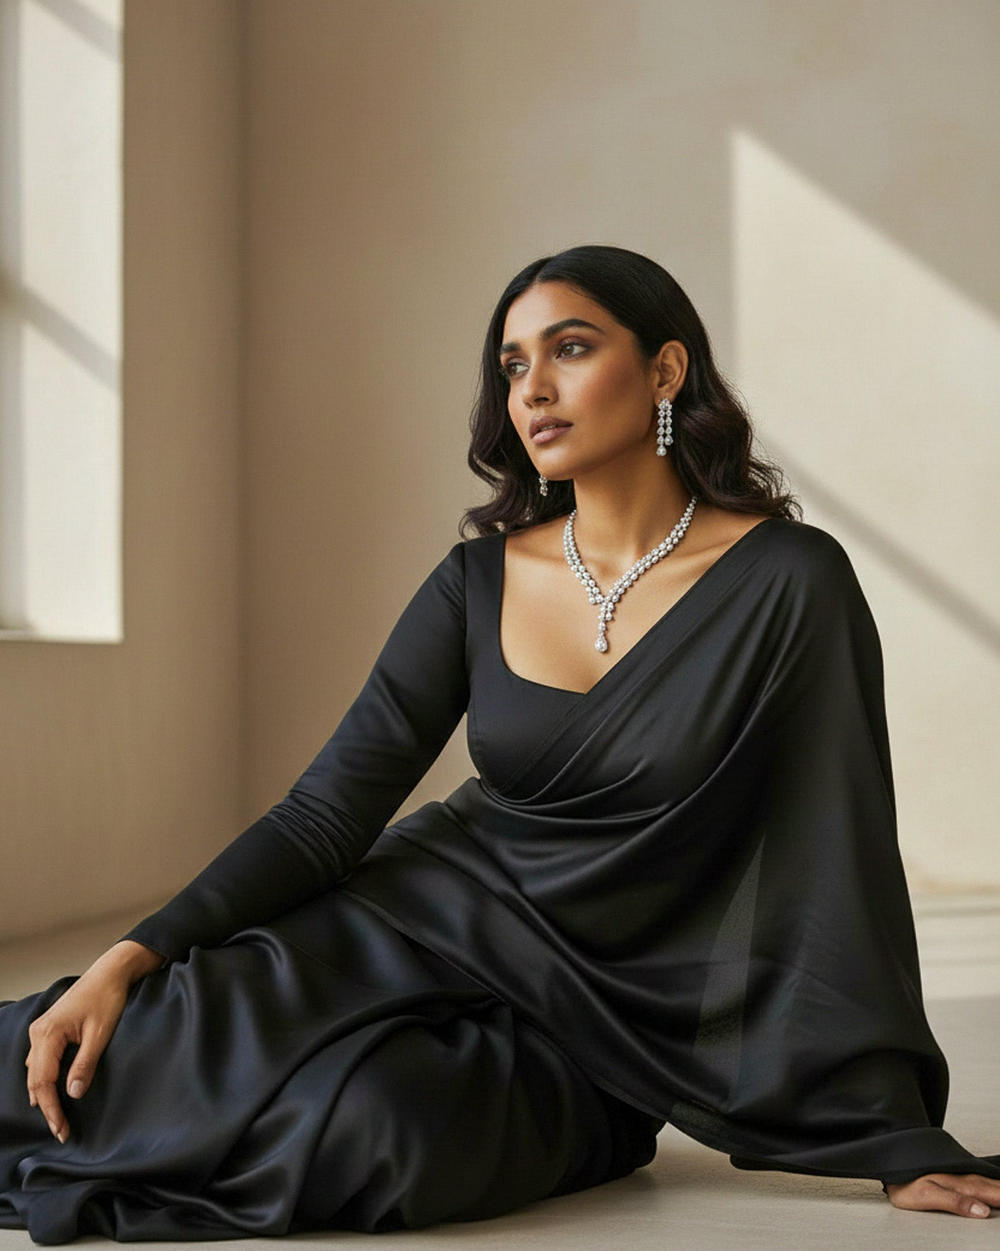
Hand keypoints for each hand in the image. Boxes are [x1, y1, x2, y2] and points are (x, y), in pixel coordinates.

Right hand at [24, 940, 164, 1143]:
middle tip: (60, 1131)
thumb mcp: (101, 1033)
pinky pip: (39, 1060)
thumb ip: (85, 1064)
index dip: (51, 1108)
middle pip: (35, 1080)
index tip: (61, 1129)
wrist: (110, 972)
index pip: (43, 1082)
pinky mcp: (48, 1029)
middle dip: (47, 1107)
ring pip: (34, 1071)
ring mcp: (41, 1030)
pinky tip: (52, 1091)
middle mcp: (38, 1032)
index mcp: (48, 1034)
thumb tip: (73, 1094)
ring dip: (43, 1095)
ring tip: (56, 1117)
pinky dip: (44, 1079)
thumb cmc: (107, 997)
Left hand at [885, 1173, 999, 1217]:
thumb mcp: (926, 1195)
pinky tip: (998, 1185)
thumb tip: (982, 1211)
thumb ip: (955, 1202)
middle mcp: (966, 1177)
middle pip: (998, 1188)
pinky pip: (985, 1178)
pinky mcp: (958, 1172)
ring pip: (993, 1182)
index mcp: (962, 1185)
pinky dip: (996, 1183)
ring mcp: (963, 1173)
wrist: (889, 1156)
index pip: (995, 1196)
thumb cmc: (905, 1180)